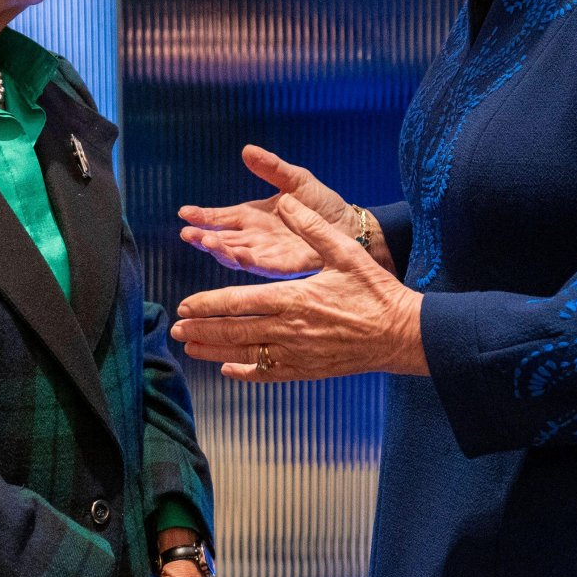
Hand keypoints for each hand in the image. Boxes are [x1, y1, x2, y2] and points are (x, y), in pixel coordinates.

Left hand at [172, 195, 427, 379]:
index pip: (241, 304)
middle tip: (176, 329)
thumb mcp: (345, 252)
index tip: (185, 306)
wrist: (401, 333)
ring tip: (190, 348)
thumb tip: (284, 203)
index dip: (209, 305)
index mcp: (296, 298)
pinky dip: (247, 373)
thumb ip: (311, 228)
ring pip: (248, 355)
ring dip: (215, 351)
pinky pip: (271, 374)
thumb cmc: (374, 290)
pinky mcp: (310, 370)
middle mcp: (292, 329)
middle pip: (236, 332)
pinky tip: (229, 370)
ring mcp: (300, 353)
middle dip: (203, 330)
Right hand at [178, 145, 355, 278]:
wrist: (350, 225)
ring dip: (218, 250)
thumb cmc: (322, 204)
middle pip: (221, 238)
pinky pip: (259, 266)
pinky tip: (234, 255)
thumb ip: (272, 168)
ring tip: (205, 241)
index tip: (184, 212)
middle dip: (203, 237)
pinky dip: (245, 261)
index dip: (202, 216)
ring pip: (234, 255)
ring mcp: (266, 253)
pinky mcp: (282, 266)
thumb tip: (248, 150)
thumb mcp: (295, 179)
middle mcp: (254, 237)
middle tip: (187, 232)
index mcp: (253, 216)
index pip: (220, 217)